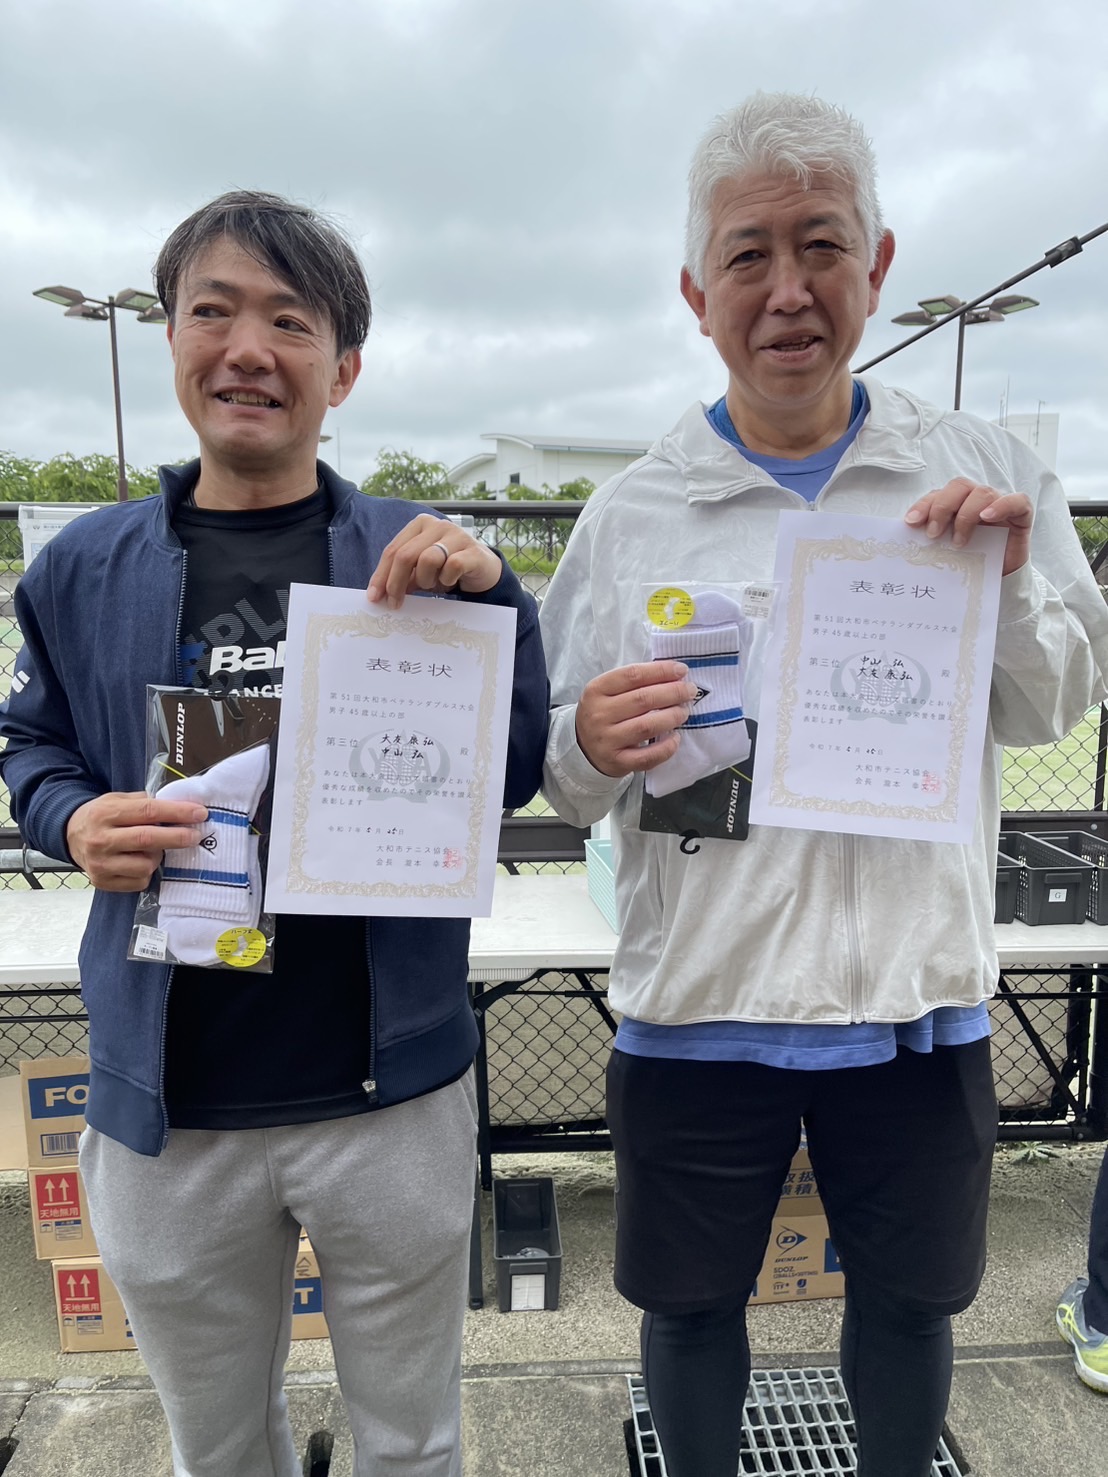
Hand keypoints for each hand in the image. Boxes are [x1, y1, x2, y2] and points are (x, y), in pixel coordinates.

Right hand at [66, 791, 207, 891]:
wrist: (68, 836)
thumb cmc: (101, 816)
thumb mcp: (117, 799)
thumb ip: (144, 802)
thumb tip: (179, 807)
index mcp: (106, 814)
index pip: (148, 811)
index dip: (177, 813)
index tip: (200, 813)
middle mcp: (101, 840)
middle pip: (147, 839)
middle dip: (177, 837)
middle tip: (195, 835)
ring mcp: (100, 864)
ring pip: (145, 865)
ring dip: (157, 857)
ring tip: (152, 849)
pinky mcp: (102, 882)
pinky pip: (139, 881)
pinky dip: (146, 872)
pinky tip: (139, 862)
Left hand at [366, 515, 503, 609]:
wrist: (483, 570)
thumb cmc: (447, 568)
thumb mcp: (421, 570)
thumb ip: (402, 575)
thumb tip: (379, 593)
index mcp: (420, 525)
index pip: (393, 550)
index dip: (381, 575)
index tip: (375, 598)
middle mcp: (437, 525)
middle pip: (406, 555)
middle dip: (396, 583)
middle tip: (395, 604)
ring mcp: (456, 535)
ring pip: (428, 560)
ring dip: (426, 580)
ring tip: (435, 584)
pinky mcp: (473, 550)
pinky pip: (452, 566)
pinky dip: (447, 579)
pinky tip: (451, 581)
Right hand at [575, 662, 697, 777]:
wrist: (582, 747)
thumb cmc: (603, 713)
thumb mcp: (607, 692)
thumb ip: (634, 682)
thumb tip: (673, 676)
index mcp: (596, 690)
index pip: (632, 675)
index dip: (661, 671)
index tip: (681, 670)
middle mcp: (599, 714)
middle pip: (643, 699)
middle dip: (673, 692)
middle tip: (689, 690)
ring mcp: (607, 740)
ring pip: (646, 726)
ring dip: (672, 717)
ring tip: (684, 711)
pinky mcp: (617, 762)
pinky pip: (647, 756)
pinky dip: (665, 748)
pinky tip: (675, 738)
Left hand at [904, 479, 1031, 575]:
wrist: (1000, 577)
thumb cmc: (971, 560)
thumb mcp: (947, 549)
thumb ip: (933, 538)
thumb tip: (909, 535)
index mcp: (956, 504)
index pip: (938, 494)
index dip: (923, 505)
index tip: (910, 522)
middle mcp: (976, 498)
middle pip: (959, 486)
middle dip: (942, 507)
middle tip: (933, 533)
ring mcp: (999, 503)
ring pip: (982, 492)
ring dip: (966, 515)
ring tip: (959, 542)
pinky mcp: (1021, 513)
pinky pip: (1017, 501)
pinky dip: (1001, 506)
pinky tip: (987, 517)